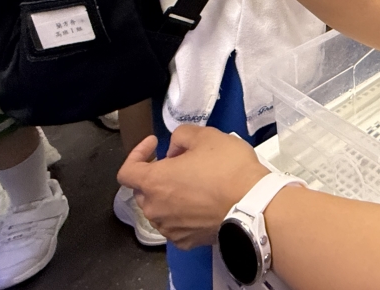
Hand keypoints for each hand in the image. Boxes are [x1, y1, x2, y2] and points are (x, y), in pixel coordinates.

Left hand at [117, 127, 266, 248]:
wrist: (253, 205)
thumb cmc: (228, 168)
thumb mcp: (206, 136)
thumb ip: (181, 136)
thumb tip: (174, 149)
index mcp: (154, 182)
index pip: (126, 171)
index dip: (137, 153)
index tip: (155, 144)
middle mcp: (155, 209)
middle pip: (143, 191)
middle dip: (156, 174)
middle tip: (180, 162)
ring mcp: (169, 229)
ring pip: (159, 209)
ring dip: (169, 195)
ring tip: (193, 184)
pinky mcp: (186, 242)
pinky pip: (176, 224)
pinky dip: (182, 213)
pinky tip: (202, 204)